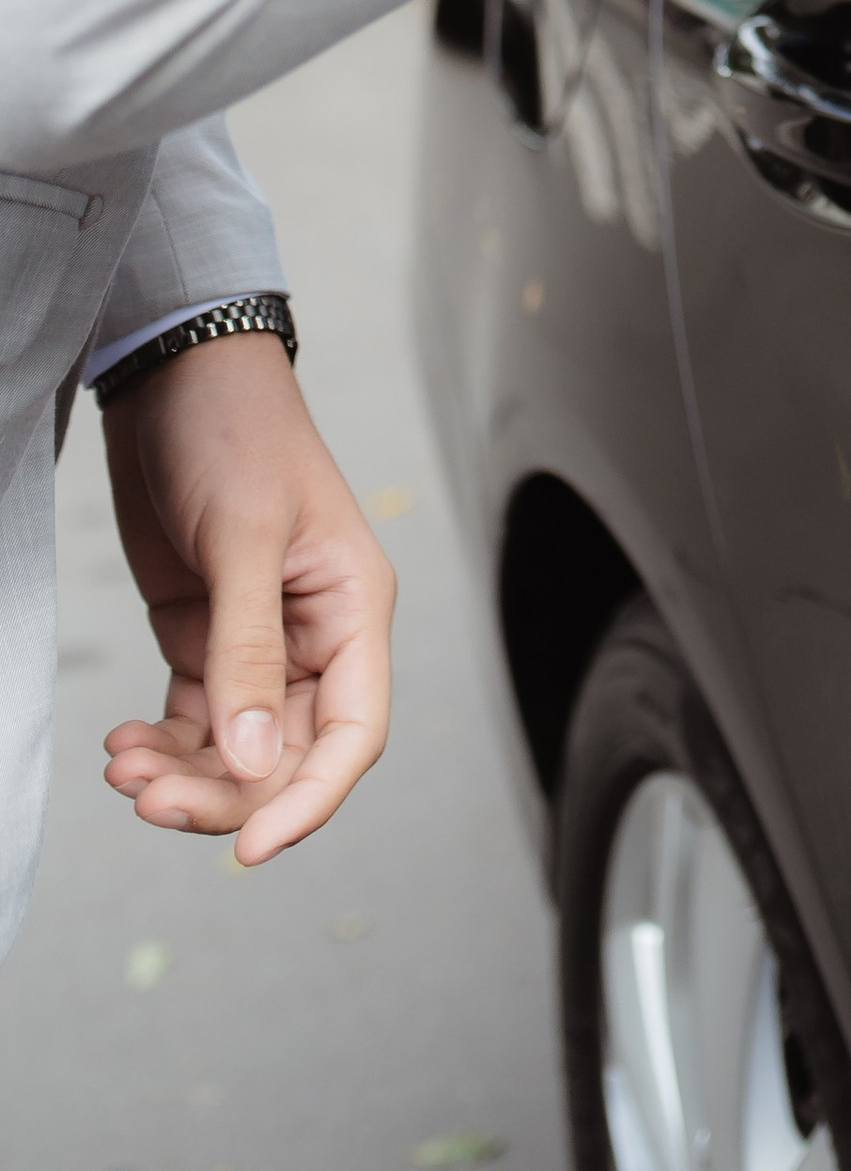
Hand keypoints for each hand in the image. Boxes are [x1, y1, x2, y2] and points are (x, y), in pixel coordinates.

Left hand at [97, 329, 393, 864]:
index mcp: (353, 608)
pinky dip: (159, 746)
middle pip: (287, 756)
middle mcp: (314, 635)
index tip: (247, 850)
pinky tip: (120, 744)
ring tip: (122, 769)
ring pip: (235, 750)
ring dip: (181, 775)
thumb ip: (248, 652)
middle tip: (147, 800)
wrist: (174, 376)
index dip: (308, 800)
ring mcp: (259, 641)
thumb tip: (255, 762)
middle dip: (221, 792)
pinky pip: (194, 722)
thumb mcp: (245, 538)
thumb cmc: (233, 434)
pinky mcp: (206, 637)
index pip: (353, 732)